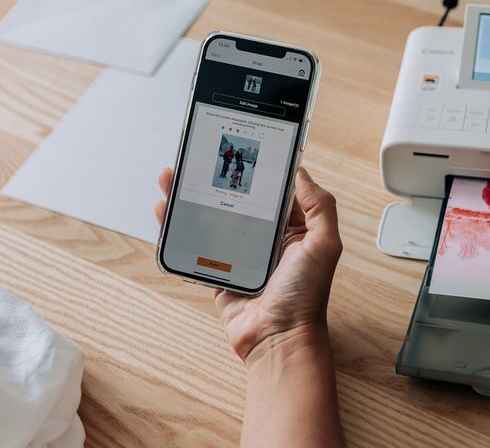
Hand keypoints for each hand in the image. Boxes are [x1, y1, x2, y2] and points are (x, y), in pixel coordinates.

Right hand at [155, 167, 342, 364]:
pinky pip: (194, 245)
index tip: (238, 149)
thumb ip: (319, 207)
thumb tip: (302, 172)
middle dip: (214, 179)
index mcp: (292, 230)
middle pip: (235, 200)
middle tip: (195, 159)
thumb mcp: (324, 244)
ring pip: (210, 218)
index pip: (271, 190)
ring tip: (172, 177)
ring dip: (189, 197)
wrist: (277, 340)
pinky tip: (166, 210)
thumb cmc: (305, 297)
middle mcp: (265, 239)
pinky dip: (178, 228)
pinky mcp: (217, 271)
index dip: (255, 170)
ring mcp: (239, 255)